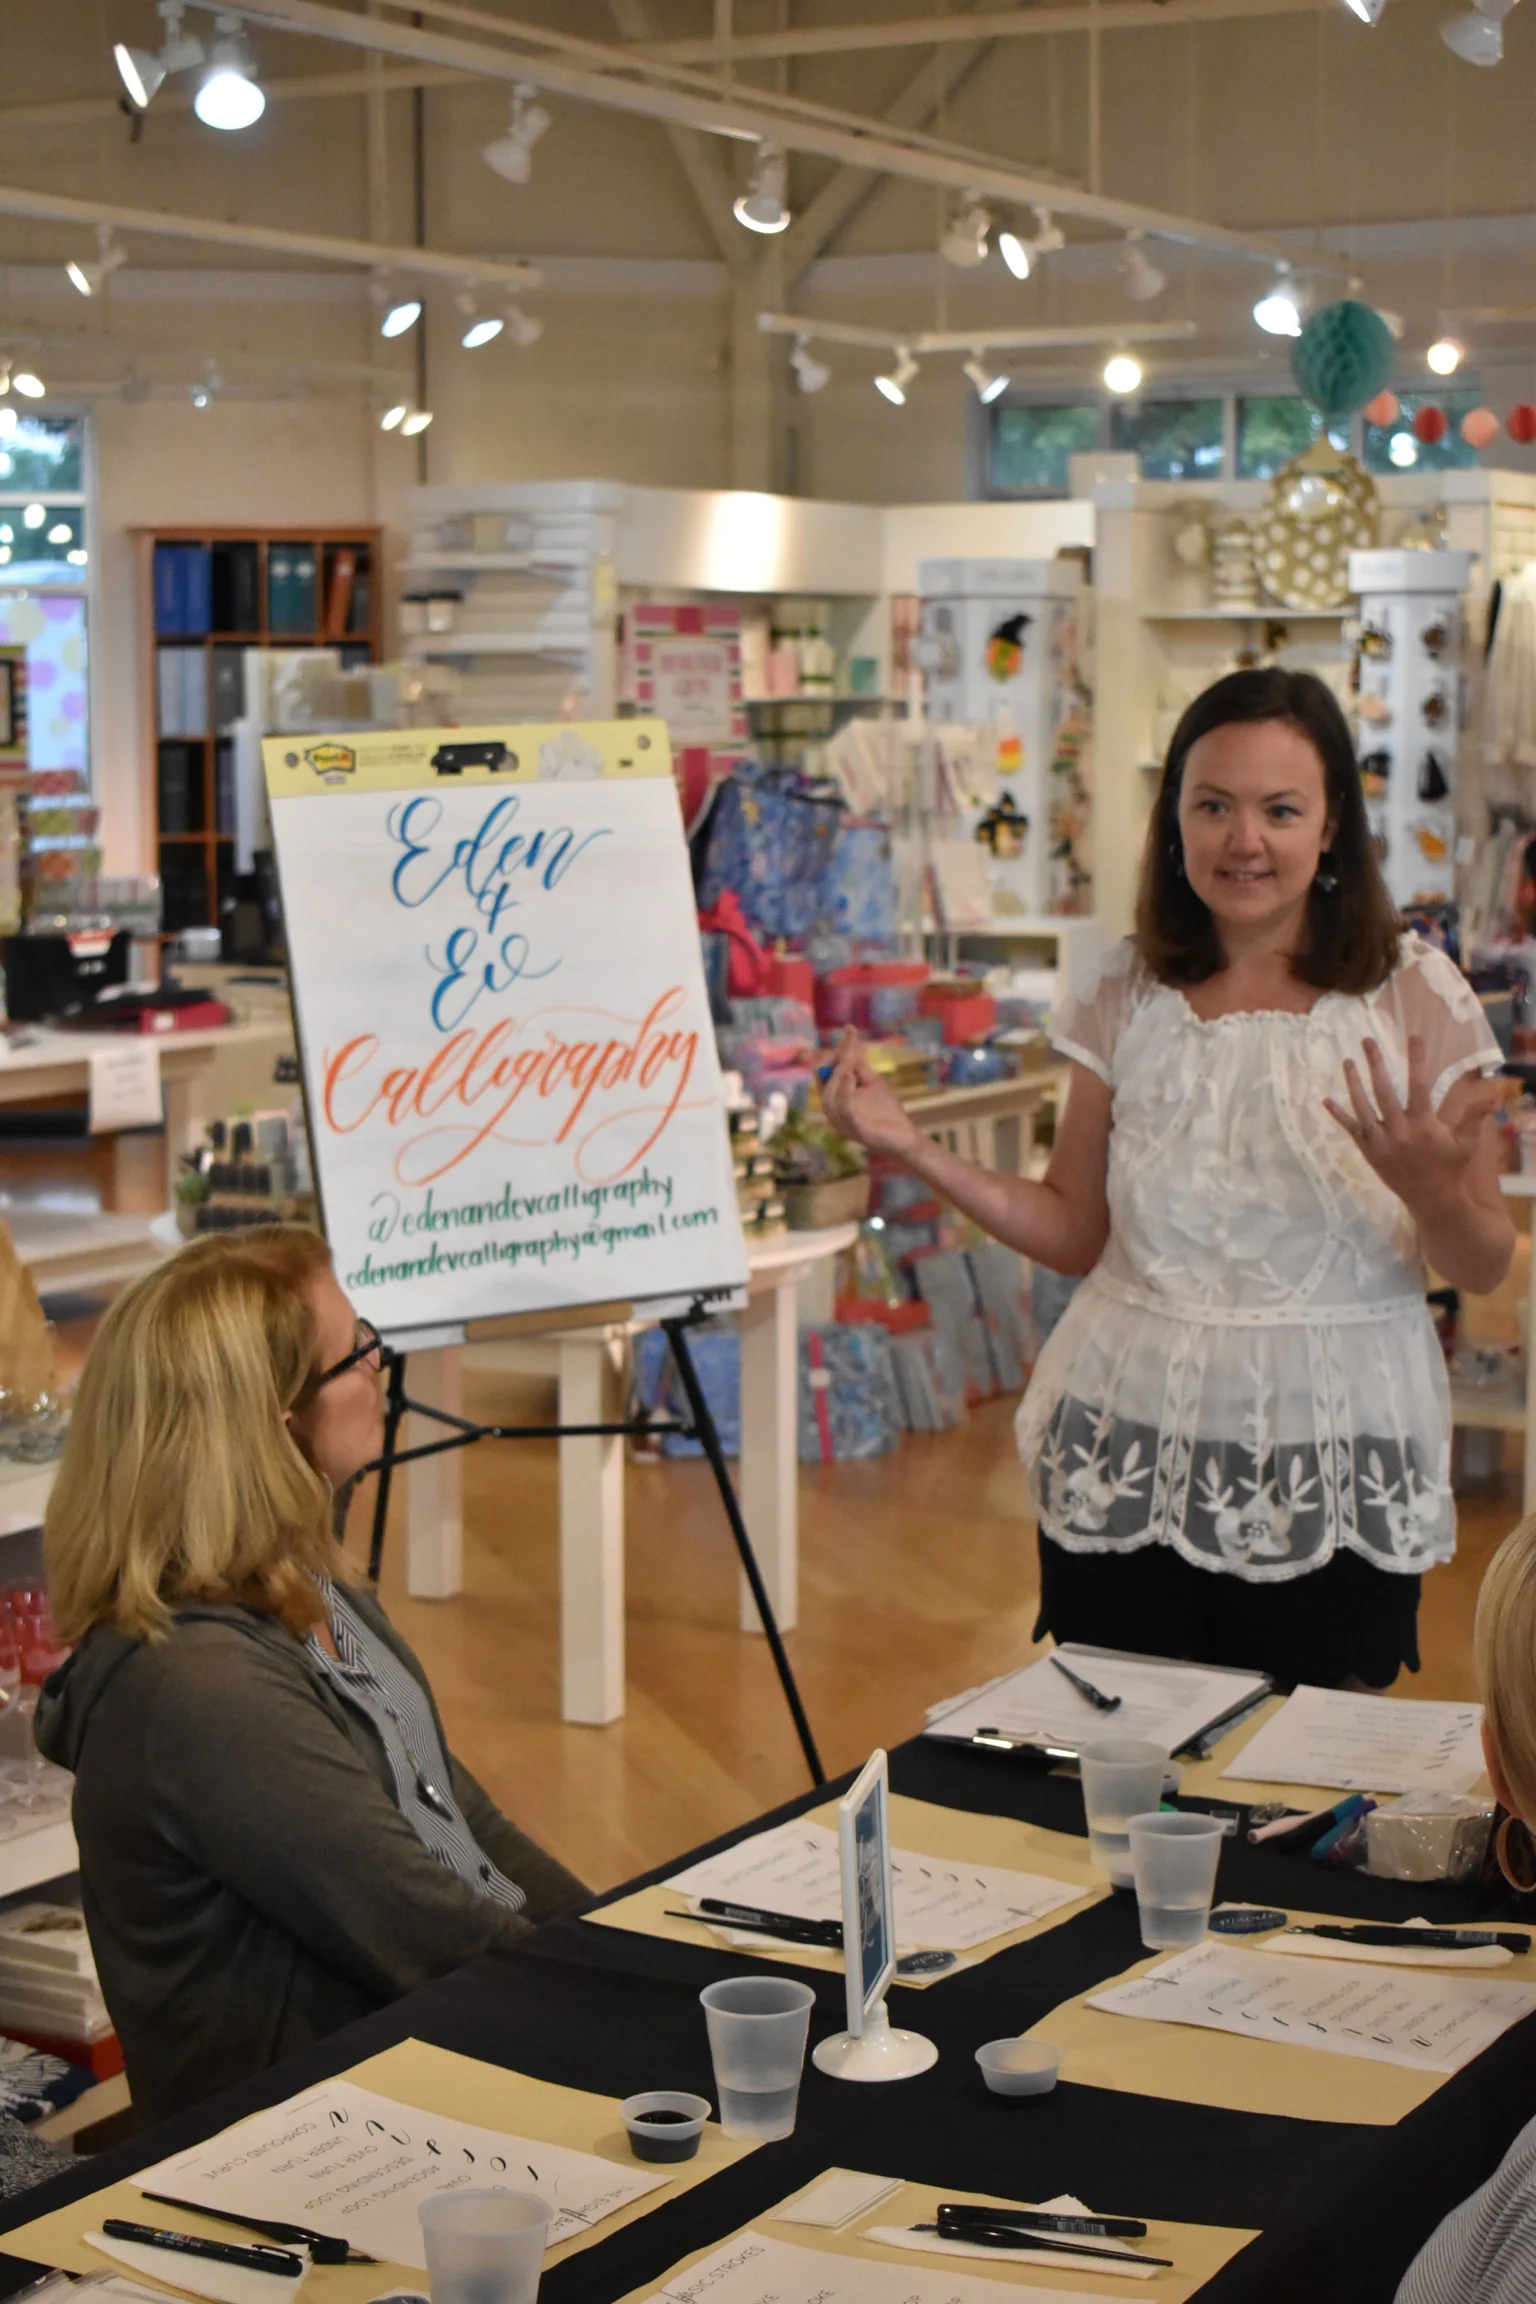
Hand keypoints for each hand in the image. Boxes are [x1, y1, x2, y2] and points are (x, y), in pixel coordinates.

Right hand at [819, 1027, 921, 1158]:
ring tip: (850, 1061)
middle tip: (851, 1047)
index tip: (850, 1031)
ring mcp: (843, 1124)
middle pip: (823, 1085)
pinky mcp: (857, 1130)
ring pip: (829, 1098)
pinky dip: (845, 1093)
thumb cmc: (887, 1110)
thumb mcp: (871, 1081)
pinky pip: (845, 1111)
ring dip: (838, 1076)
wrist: (905, 1137)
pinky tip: (851, 1077)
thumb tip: (849, 1035)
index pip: (824, 1074)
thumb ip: (858, 1062)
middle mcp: (834, 1113)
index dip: (834, 1052)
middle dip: (836, 1062)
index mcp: (835, 1100)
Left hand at [1323, 1035, 1497, 1211]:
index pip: (1418, 1086)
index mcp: (1424, 1125)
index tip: (1413, 1037)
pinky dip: (1339, 1115)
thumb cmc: (1450, 1167)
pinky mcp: (1369, 1152)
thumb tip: (1492, 1097)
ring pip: (1362, 1108)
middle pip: (1383, 1092)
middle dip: (1375, 1065)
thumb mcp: (1466, 1142)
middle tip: (1367, 1041)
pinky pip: (1351, 1130)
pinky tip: (1326, 1099)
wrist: (1432, 1200)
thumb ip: (1474, 1118)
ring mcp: (1381, 1142)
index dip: (1416, 1061)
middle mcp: (1399, 1132)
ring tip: (1347, 1061)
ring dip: (1353, 1084)